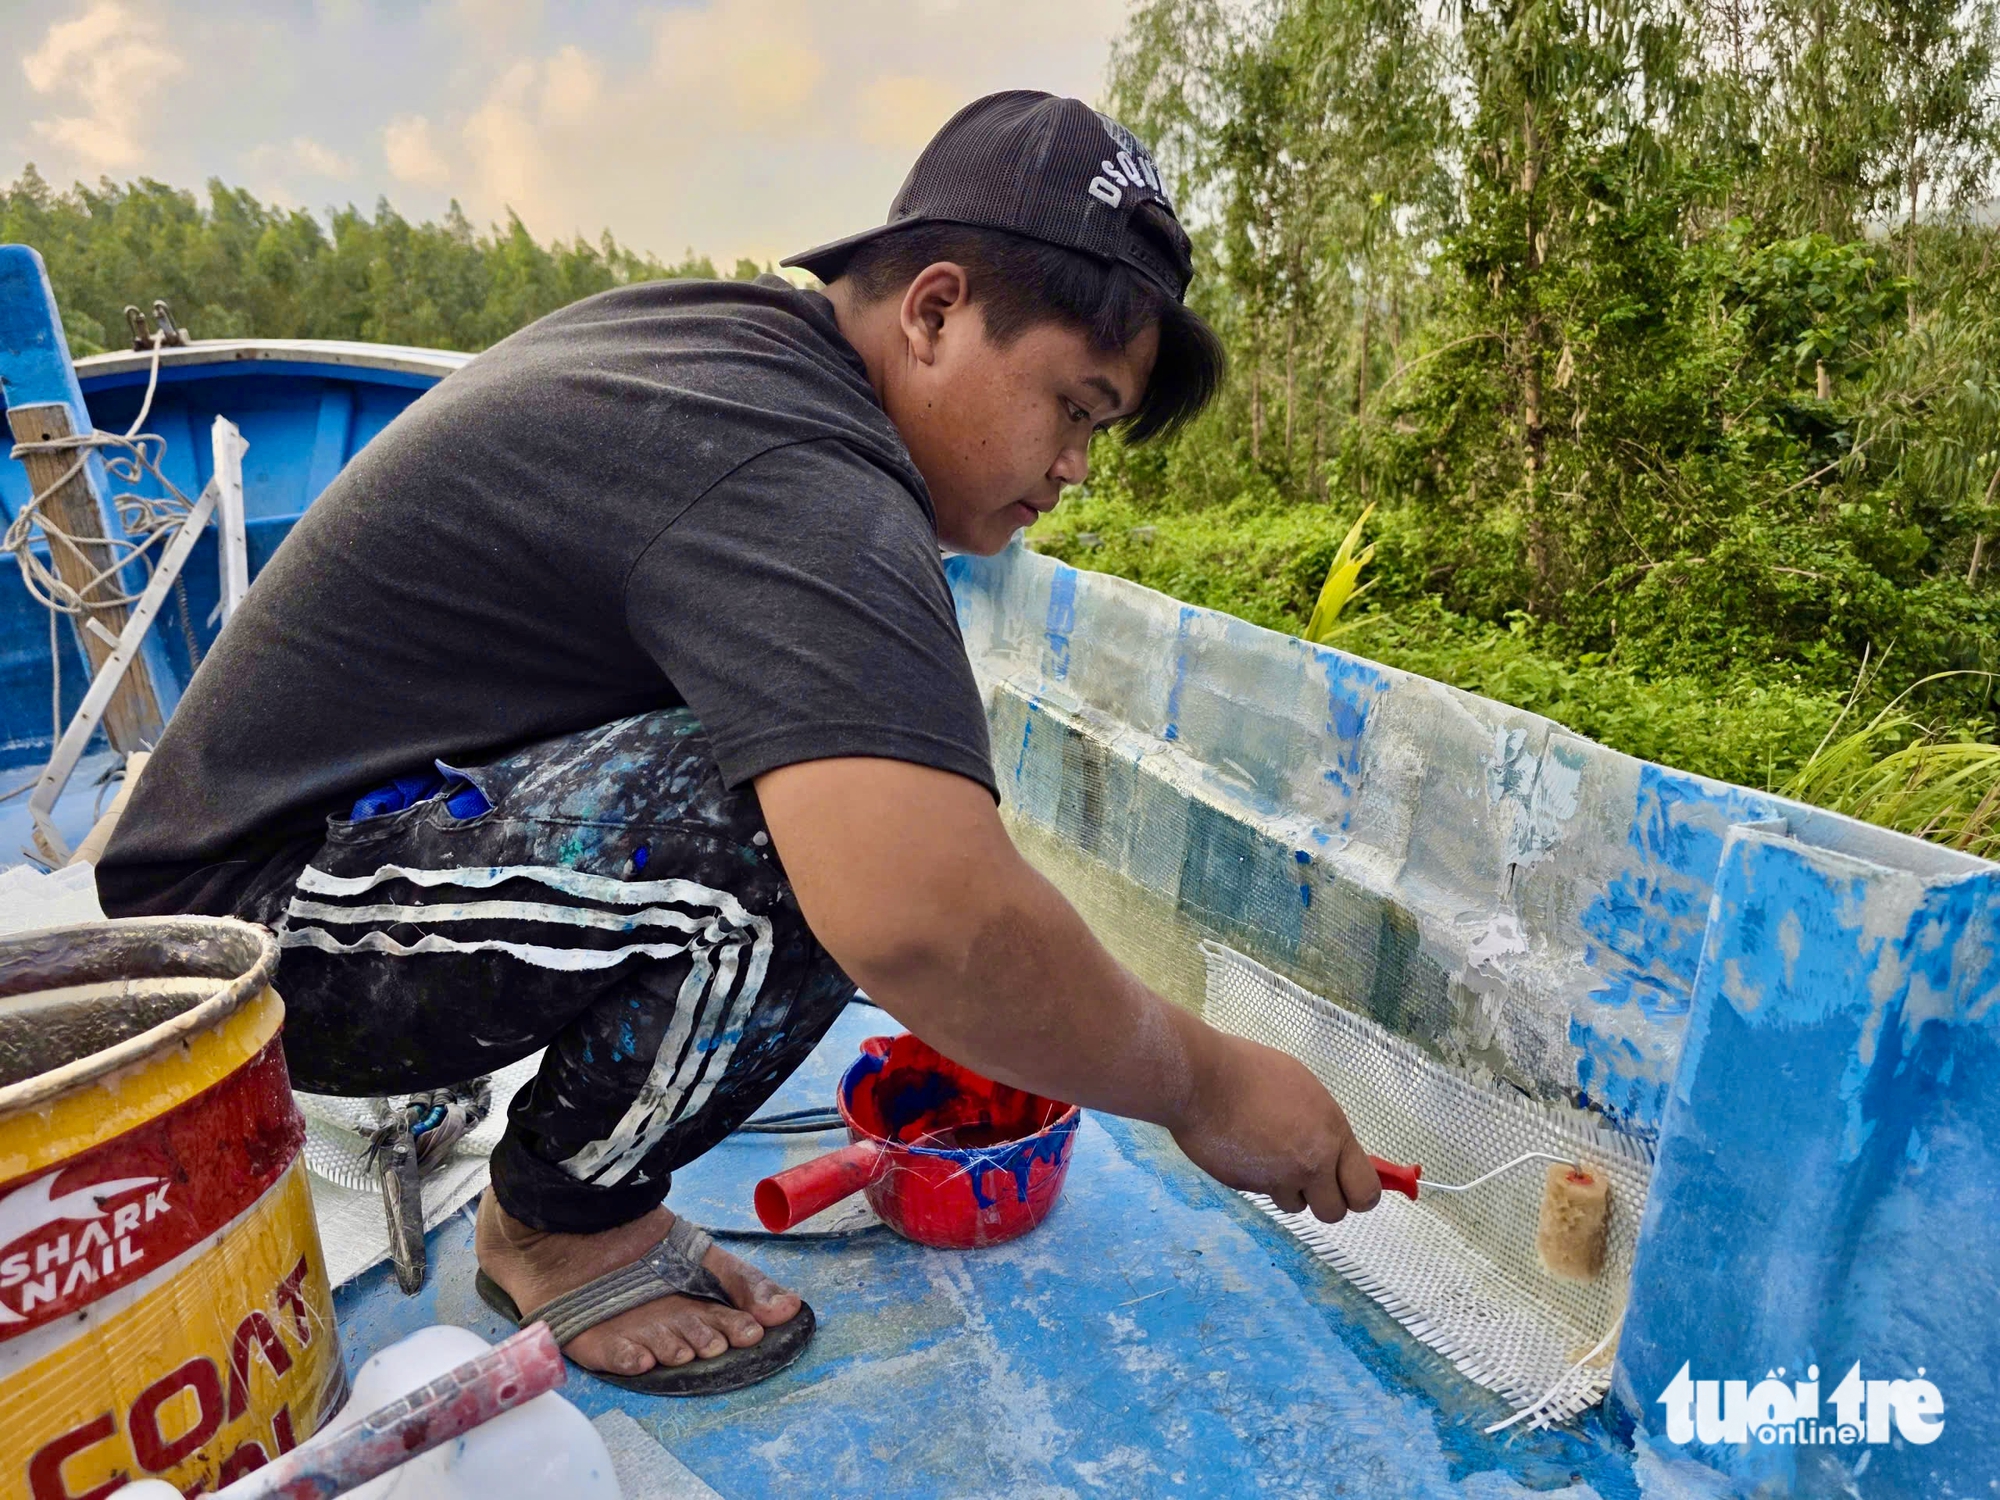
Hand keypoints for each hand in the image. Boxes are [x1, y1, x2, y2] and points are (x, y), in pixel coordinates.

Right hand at [1170, 1031, 1380, 1222]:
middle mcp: (1310, 1164)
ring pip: (1294, 1205)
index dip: (1359, 1194)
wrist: (1202, 1081)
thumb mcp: (1304, 1089)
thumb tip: (1332, 1150)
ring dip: (1286, 1188)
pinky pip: (1261, 1192)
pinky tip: (1242, 1148)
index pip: (1365, 1191)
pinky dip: (1256, 1178)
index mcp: (1331, 1135)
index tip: (1349, 1186)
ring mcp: (1276, 1180)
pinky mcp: (1246, 1187)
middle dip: (1324, 1199)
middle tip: (1309, 1178)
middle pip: (1333, 1212)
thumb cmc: (1252, 1071)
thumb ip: (1323, 1127)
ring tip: (1267, 1153)